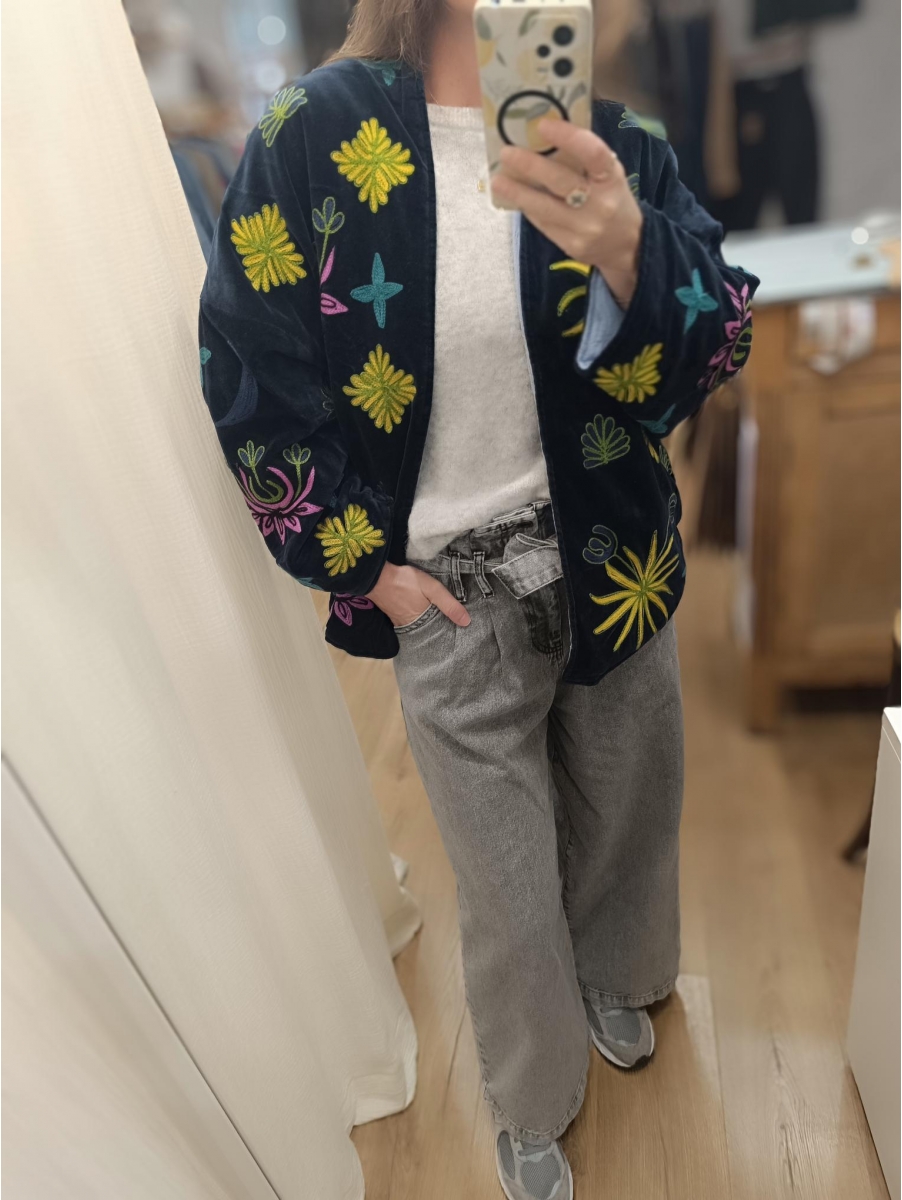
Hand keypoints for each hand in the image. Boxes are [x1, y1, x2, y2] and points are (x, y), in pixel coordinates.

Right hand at [366, 562, 470, 628]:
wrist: (375, 576)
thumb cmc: (405, 581)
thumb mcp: (432, 589)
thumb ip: (449, 605)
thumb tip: (467, 622)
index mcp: (421, 622)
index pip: (439, 633)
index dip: (449, 632)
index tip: (461, 632)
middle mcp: (410, 626)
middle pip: (428, 631)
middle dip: (438, 630)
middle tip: (452, 629)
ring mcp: (399, 621)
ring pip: (418, 626)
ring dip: (427, 625)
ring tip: (440, 622)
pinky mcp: (392, 614)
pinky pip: (408, 622)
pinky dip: (416, 620)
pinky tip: (421, 615)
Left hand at [491, 118, 642, 306]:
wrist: (627, 246)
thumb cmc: (612, 199)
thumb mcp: (609, 176)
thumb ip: (585, 159)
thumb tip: (546, 134)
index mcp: (612, 178)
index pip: (592, 153)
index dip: (568, 137)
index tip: (543, 125)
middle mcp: (600, 203)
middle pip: (561, 181)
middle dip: (531, 165)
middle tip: (507, 152)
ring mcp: (584, 227)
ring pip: (545, 208)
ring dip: (518, 192)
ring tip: (498, 180)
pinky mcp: (570, 245)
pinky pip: (543, 223)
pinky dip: (527, 208)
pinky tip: (514, 197)